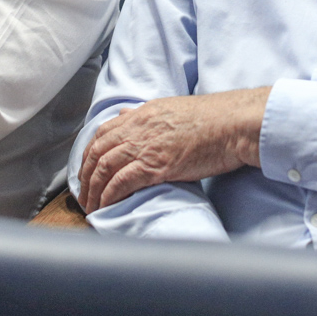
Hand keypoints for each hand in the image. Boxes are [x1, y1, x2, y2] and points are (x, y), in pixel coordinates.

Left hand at [77, 87, 270, 212]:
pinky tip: (106, 207)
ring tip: (91, 207)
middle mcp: (137, 128)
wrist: (233, 124)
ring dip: (93, 191)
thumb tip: (128, 115)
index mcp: (141, 114)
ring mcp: (145, 146)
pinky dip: (109, 196)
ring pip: (104, 169)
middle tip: (83, 195)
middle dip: (85, 176)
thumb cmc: (212, 118)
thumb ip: (148, 115)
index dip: (89, 154)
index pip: (102, 133)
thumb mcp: (172, 108)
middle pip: (97, 152)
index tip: (86, 170)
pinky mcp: (156, 166)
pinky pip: (121, 182)